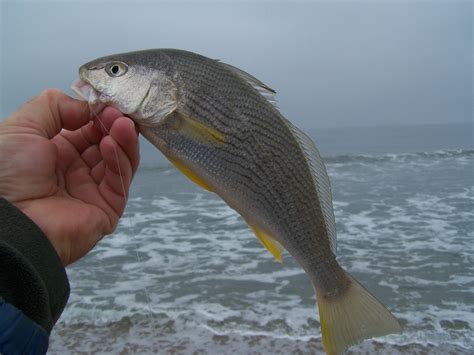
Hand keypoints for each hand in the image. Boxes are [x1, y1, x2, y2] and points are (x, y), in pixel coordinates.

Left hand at [0, 89, 138, 264]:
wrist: (9, 220)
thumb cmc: (8, 173)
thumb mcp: (23, 126)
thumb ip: (55, 106)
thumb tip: (89, 107)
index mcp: (55, 153)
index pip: (88, 130)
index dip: (99, 115)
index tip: (108, 103)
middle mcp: (76, 170)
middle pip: (107, 144)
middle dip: (114, 125)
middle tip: (119, 112)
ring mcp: (93, 190)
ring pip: (118, 161)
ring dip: (122, 140)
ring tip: (122, 124)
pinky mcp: (108, 208)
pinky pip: (119, 181)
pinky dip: (120, 160)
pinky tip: (111, 144)